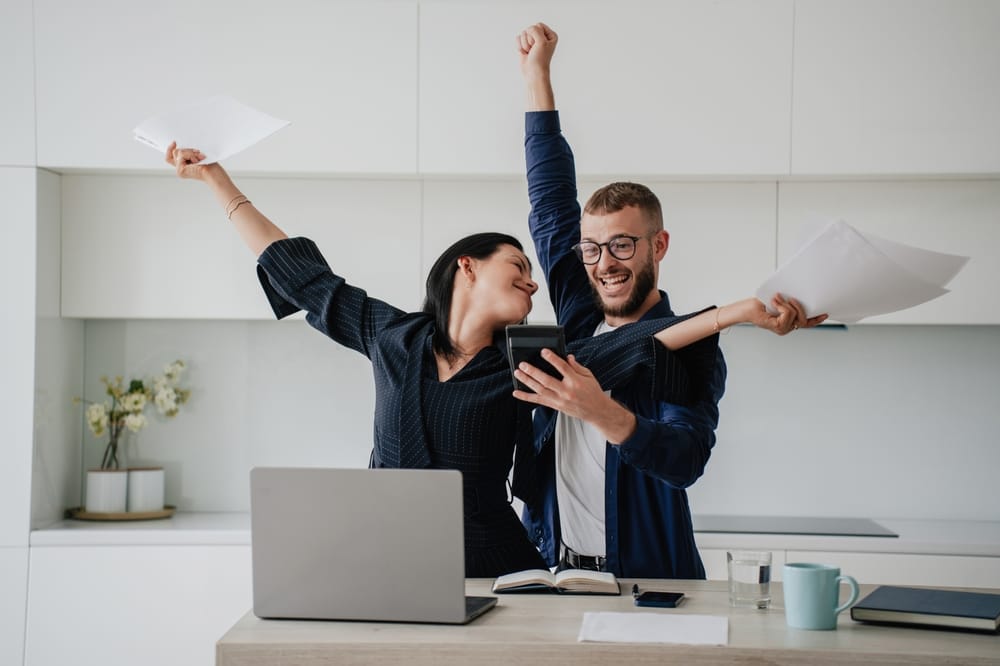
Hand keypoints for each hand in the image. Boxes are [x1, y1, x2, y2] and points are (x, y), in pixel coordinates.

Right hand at [165, 141, 216, 180]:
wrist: (214, 173)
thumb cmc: (210, 164)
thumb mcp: (196, 154)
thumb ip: (186, 151)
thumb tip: (178, 143)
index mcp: (183, 166)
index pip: (169, 157)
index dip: (169, 148)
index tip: (174, 142)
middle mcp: (179, 169)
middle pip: (174, 152)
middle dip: (187, 150)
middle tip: (198, 152)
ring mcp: (179, 170)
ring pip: (178, 152)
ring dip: (191, 152)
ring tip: (200, 157)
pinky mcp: (180, 170)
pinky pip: (181, 155)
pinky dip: (190, 155)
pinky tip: (197, 160)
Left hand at [513, 349, 636, 442]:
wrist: (596, 411)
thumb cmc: (592, 392)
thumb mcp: (588, 375)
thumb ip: (576, 366)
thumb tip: (567, 357)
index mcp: (576, 381)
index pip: (562, 368)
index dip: (552, 359)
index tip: (543, 352)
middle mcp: (566, 391)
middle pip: (546, 380)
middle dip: (533, 372)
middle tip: (523, 364)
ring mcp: (559, 400)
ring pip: (540, 390)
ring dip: (527, 381)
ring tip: (518, 373)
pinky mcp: (555, 406)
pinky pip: (538, 401)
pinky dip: (526, 397)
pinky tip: (517, 393)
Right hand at [517, 22, 557, 79]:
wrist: (533, 72)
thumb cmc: (540, 59)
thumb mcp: (541, 42)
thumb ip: (535, 30)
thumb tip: (528, 29)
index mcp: (550, 35)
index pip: (538, 25)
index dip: (536, 34)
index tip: (539, 46)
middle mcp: (542, 36)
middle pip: (530, 29)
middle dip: (530, 40)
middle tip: (534, 50)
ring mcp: (533, 40)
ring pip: (523, 34)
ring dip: (525, 44)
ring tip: (530, 52)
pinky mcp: (525, 44)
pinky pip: (518, 38)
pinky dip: (520, 46)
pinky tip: (525, 53)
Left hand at [747, 294, 827, 334]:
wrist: (745, 309)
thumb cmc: (759, 305)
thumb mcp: (777, 301)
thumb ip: (788, 302)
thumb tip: (799, 294)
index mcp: (788, 323)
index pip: (806, 323)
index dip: (816, 319)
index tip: (825, 314)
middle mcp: (786, 328)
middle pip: (803, 320)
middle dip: (799, 307)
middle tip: (791, 298)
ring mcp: (782, 329)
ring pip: (795, 316)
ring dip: (788, 305)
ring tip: (777, 298)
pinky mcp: (777, 327)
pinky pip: (788, 315)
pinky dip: (782, 306)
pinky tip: (775, 301)